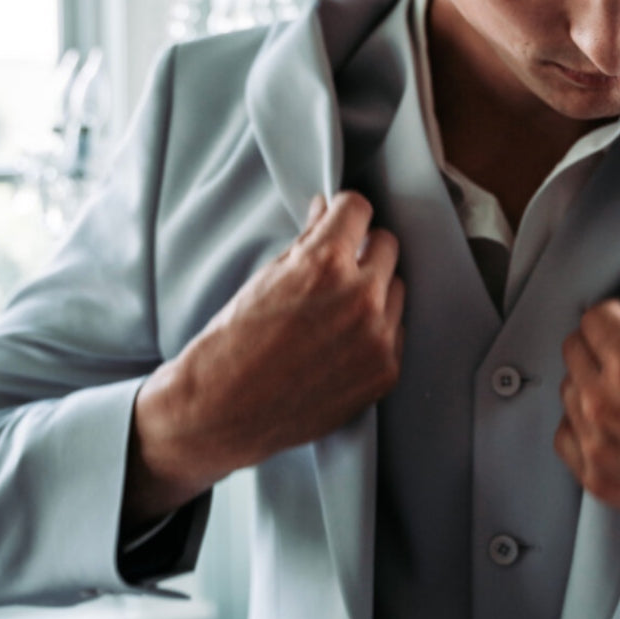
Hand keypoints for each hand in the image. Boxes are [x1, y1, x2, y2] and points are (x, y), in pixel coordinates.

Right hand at [124, 191, 404, 529]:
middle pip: (387, 245)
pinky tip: (341, 341)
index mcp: (325, 265)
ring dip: (373, 290)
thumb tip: (327, 211)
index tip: (338, 221)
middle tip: (334, 270)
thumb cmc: (234, 342)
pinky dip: (376, 330)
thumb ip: (307, 240)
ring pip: (396, 288)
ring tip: (335, 312)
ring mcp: (377, 337)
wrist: (223, 409)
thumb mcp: (266, 276)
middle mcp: (360, 298)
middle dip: (362, 250)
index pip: (358, 208)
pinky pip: (395, 330)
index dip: (343, 213)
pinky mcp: (386, 370)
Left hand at [555, 298, 619, 574]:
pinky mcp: (597, 480)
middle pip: (574, 352)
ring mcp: (598, 446)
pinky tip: (614, 425)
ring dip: (589, 385)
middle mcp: (608, 405)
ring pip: (568, 393)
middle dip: (598, 345)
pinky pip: (566, 437)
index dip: (610, 315)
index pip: (592, 321)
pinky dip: (582, 426)